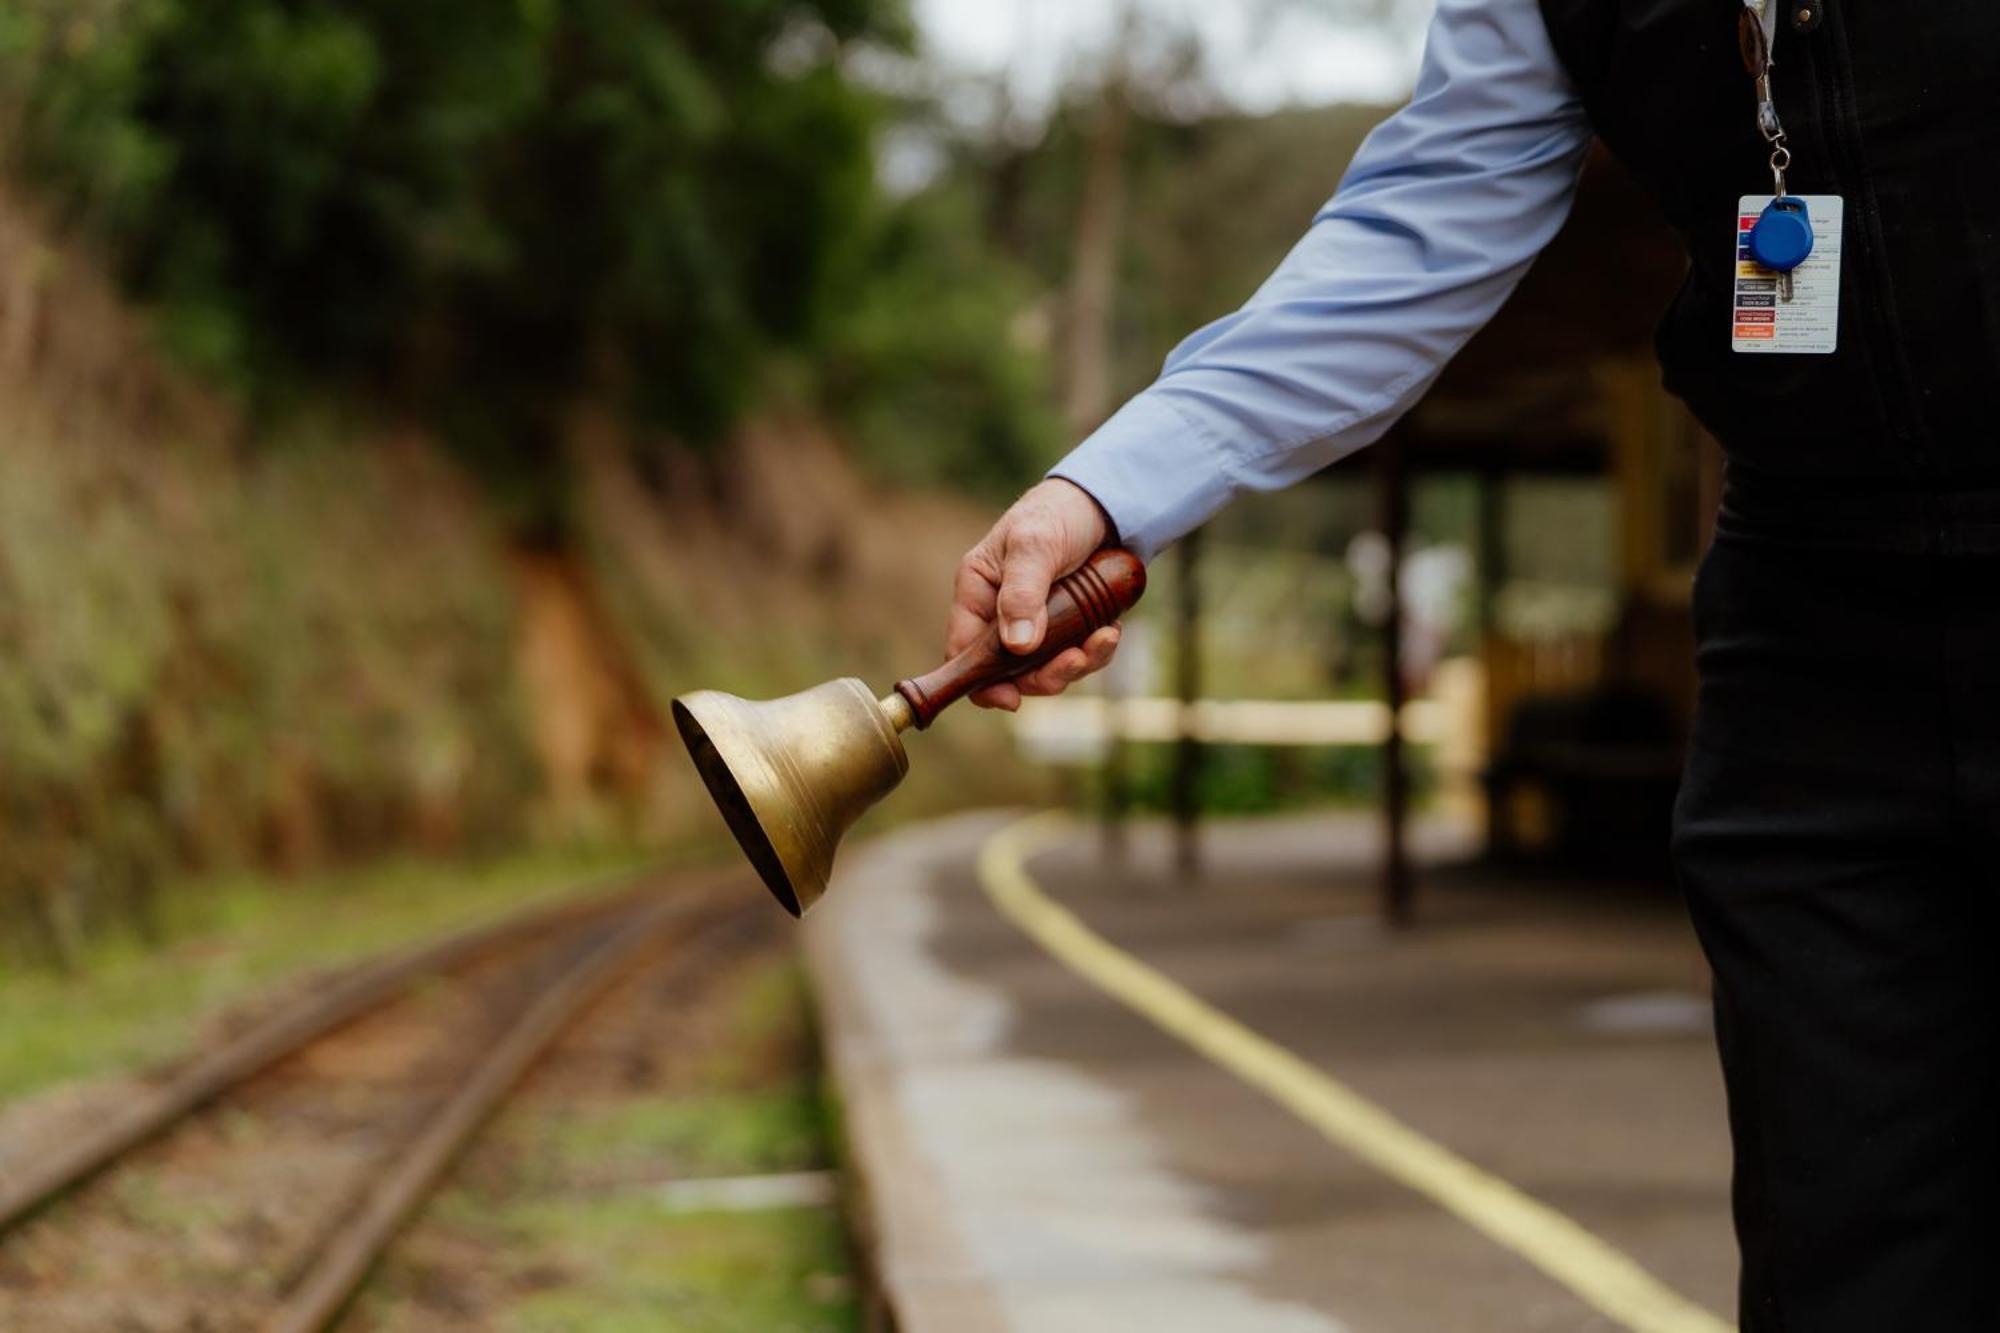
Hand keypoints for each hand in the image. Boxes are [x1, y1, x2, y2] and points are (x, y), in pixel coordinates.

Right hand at [948, 478, 1124, 711]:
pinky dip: (1097, 650)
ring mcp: (1038, 625)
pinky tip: (1112, 630)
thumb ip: (1023, 593)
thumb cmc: (1056, 514)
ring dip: (1077, 663)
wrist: (1105, 504)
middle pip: (1009, 672)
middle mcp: (1003, 615)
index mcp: (978, 593)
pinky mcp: (1070, 628)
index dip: (981, 682)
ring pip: (1048, 669)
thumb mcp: (1035, 545)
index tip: (1009, 699)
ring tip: (1104, 638)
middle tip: (1075, 660)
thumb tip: (1017, 646)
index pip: (964, 651)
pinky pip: (1079, 656)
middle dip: (1044, 675)